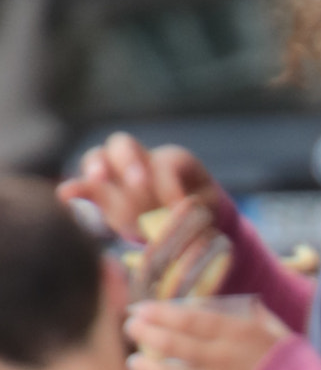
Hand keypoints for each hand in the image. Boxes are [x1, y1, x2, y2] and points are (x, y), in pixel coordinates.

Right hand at [61, 135, 222, 242]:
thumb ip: (196, 217)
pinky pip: (85, 186)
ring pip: (100, 158)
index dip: (172, 185)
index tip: (179, 208)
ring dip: (98, 167)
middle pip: (125, 146)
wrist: (183, 223)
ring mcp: (117, 174)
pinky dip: (76, 189)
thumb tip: (185, 223)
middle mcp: (141, 160)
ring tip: (97, 180)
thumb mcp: (206, 214)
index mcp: (173, 162)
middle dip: (130, 162)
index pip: (168, 163)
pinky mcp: (102, 194)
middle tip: (139, 183)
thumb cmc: (198, 216)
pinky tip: (66, 195)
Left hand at [126, 296, 290, 369]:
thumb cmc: (296, 368)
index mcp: (236, 332)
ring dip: (146, 367)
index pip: (187, 318)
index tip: (141, 309)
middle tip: (131, 328)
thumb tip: (246, 306)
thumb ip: (255, 319)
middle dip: (145, 333)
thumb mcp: (277, 333)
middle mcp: (221, 356)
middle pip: (171, 343)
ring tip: (134, 362)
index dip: (160, 313)